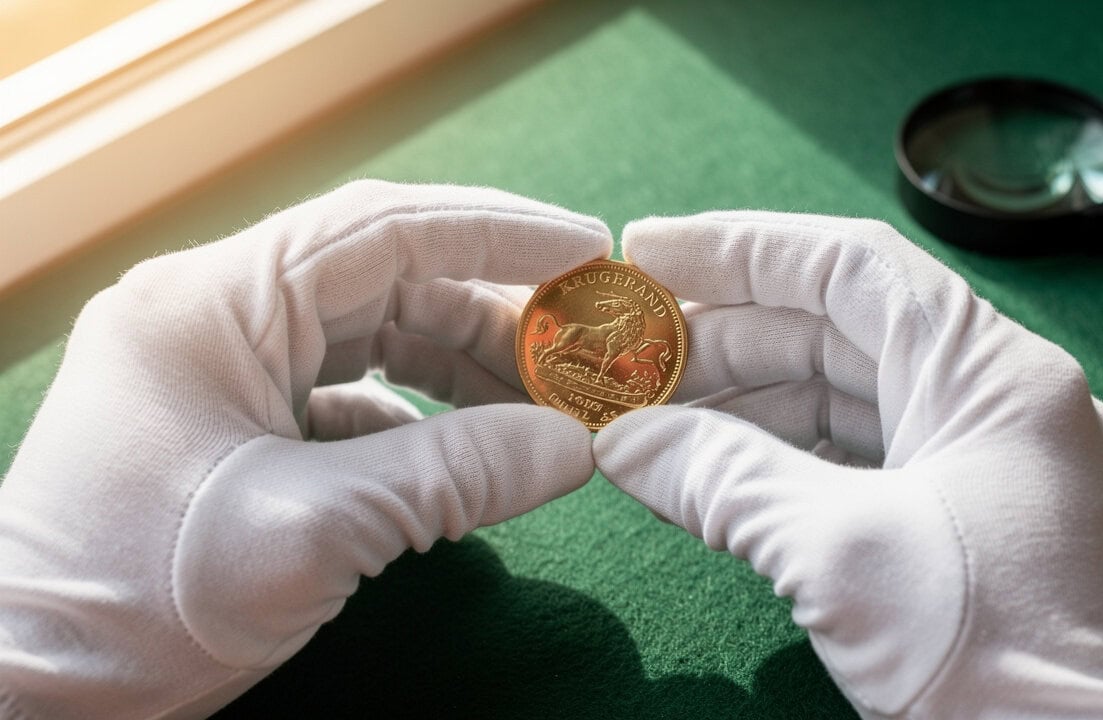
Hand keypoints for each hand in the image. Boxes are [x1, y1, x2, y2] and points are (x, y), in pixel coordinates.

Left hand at [0, 181, 610, 717]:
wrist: (30, 694)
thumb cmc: (138, 604)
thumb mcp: (313, 532)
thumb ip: (454, 476)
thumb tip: (575, 447)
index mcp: (212, 304)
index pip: (379, 230)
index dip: (495, 232)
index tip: (587, 251)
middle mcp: (212, 316)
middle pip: (382, 284)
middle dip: (488, 318)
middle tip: (581, 356)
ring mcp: (219, 372)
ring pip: (368, 340)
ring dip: (458, 371)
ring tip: (541, 411)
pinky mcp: (230, 426)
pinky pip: (342, 399)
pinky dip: (412, 423)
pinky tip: (461, 464)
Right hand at [595, 212, 1102, 718]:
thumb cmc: (987, 659)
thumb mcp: (838, 554)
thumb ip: (722, 478)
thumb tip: (621, 442)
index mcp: (996, 377)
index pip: (857, 268)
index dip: (744, 249)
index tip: (652, 253)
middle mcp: (997, 403)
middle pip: (843, 332)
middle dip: (729, 337)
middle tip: (631, 353)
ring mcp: (982, 465)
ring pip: (845, 398)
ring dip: (747, 399)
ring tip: (652, 411)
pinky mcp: (961, 522)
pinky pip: (858, 459)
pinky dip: (781, 457)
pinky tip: (710, 464)